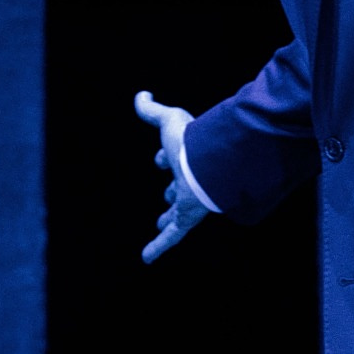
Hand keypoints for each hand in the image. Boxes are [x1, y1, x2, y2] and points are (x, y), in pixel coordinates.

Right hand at [135, 91, 209, 261]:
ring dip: (169, 219)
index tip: (159, 160)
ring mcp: (190, 200)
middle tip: (167, 198)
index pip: (173, 159)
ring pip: (177, 212)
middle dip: (172, 193)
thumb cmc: (192, 141)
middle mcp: (190, 180)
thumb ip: (153, 110)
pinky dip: (158, 247)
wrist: (212, 164)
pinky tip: (146, 259)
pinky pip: (172, 236)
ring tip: (161, 225)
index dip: (164, 158)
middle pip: (179, 188)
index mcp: (186, 157)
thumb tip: (141, 94)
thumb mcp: (168, 122)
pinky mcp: (187, 218)